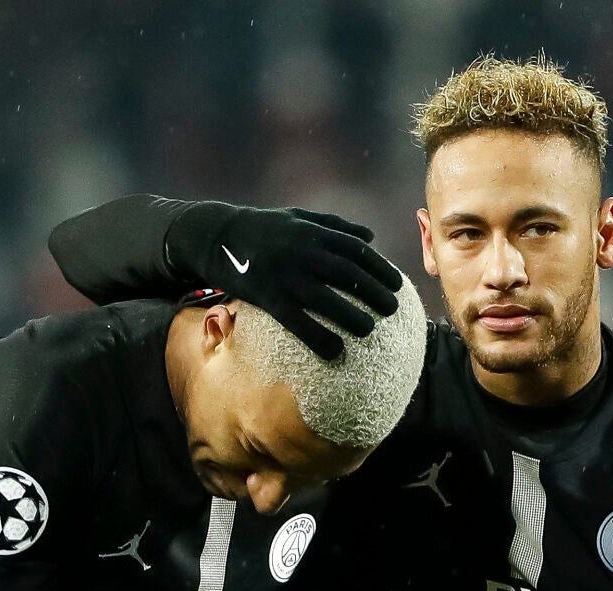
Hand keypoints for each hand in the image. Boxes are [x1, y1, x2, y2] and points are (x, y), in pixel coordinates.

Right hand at [167, 202, 403, 359]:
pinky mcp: (268, 296)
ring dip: (353, 316)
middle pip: (348, 274)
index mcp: (312, 231)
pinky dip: (319, 338)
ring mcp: (285, 275)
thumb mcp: (296, 217)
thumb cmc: (261, 228)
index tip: (397, 285)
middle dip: (374, 292)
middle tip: (393, 310)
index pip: (356, 250)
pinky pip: (297, 321)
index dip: (380, 268)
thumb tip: (371, 235)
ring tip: (371, 330)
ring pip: (327, 299)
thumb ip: (334, 224)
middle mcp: (302, 251)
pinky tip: (336, 352)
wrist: (215, 236)